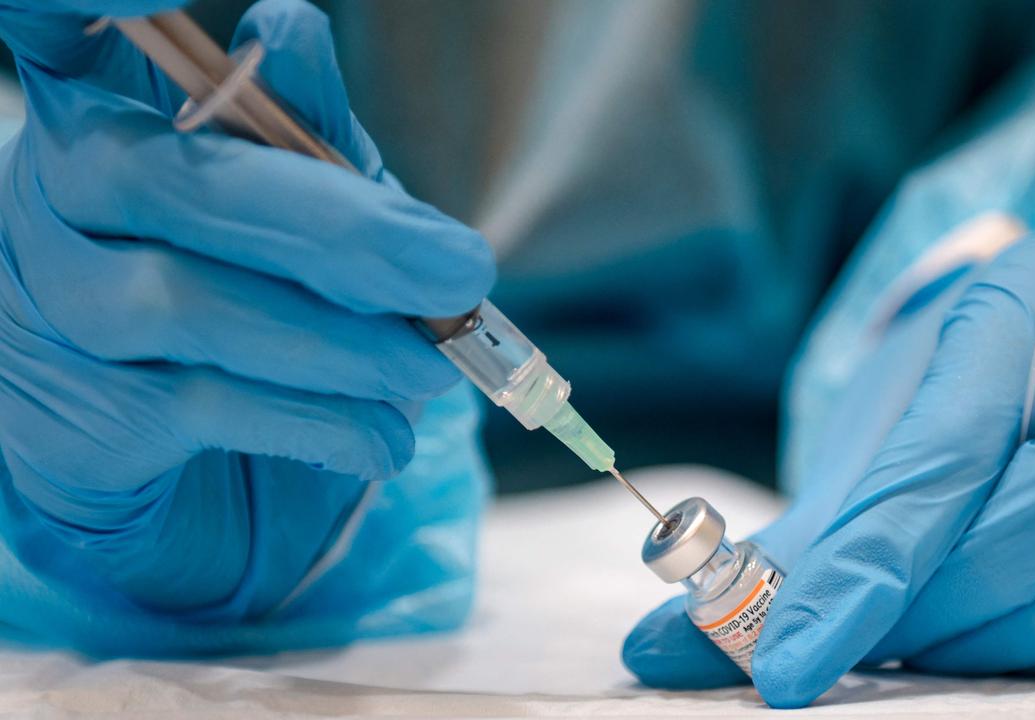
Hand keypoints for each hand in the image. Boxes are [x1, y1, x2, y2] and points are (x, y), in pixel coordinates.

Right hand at [0, 0, 492, 620]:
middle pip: (172, 179)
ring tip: (430, 369)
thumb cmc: (260, 309)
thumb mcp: (304, 210)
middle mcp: (56, 199)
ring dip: (340, 342)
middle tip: (461, 270)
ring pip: (186, 302)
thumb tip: (288, 30)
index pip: (64, 26)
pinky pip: (201, 408)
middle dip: (340, 229)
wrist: (203, 478)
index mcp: (106, 115)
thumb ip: (305, 132)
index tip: (217, 1)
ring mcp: (50, 313)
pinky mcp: (71, 426)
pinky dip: (318, 422)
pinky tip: (382, 436)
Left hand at [624, 230, 1034, 706]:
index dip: (867, 564)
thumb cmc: (951, 387)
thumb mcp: (872, 434)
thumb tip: (660, 652)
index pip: (949, 438)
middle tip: (871, 641)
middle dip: (949, 598)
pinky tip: (1032, 642)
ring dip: (1027, 634)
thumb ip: (789, 543)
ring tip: (942, 643)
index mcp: (1032, 283)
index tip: (784, 664)